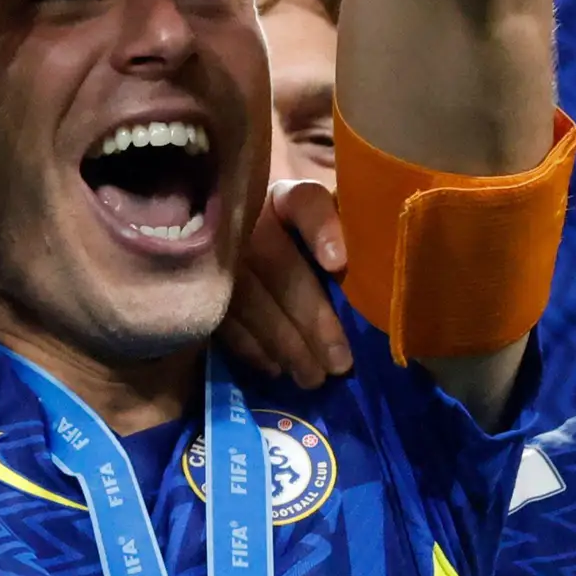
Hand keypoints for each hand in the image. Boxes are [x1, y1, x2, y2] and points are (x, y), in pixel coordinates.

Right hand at [214, 179, 353, 385]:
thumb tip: (375, 279)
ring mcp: (219, 251)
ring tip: (313, 377)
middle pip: (279, 266)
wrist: (248, 244)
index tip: (339, 263)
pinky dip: (250, 347)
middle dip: (311, 319)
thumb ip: (351, 242)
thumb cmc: (309, 244)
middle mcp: (249, 218)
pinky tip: (275, 368)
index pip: (305, 201)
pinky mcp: (201, 285)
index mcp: (286, 197)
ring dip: (284, 343)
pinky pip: (223, 319)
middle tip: (340, 363)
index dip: (322, 228)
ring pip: (249, 299)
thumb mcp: (331, 231)